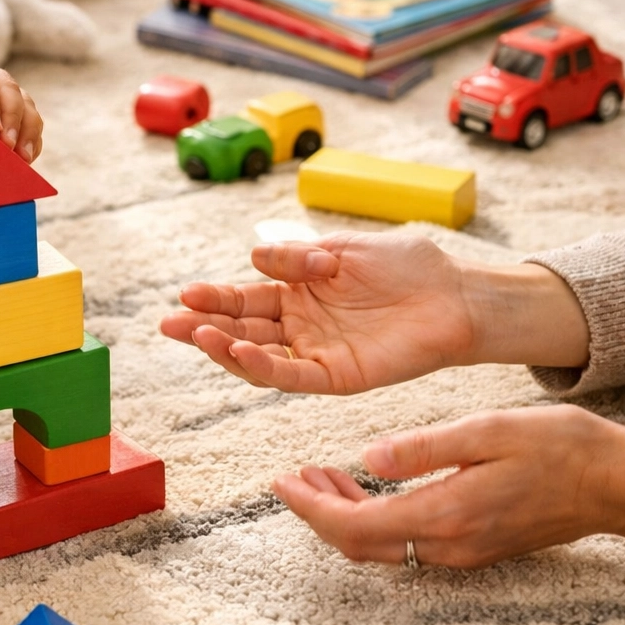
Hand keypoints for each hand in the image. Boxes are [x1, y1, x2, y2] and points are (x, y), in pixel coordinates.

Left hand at [0, 51, 42, 161]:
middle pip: (11, 90)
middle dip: (14, 120)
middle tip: (8, 147)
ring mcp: (0, 90)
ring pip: (25, 105)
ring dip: (28, 132)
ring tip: (23, 158)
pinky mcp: (7, 108)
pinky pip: (27, 121)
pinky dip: (30, 140)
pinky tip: (24, 160)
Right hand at [160, 232, 474, 394]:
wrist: (455, 293)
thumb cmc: (406, 266)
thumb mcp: (344, 248)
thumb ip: (299, 256)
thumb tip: (254, 257)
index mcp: (297, 293)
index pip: (245, 299)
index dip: (214, 298)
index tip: (185, 294)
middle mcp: (300, 326)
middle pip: (242, 329)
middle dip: (204, 327)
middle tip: (169, 323)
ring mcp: (316, 352)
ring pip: (260, 356)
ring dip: (225, 349)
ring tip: (198, 336)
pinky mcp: (338, 376)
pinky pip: (293, 375)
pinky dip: (264, 366)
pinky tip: (239, 353)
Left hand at [272, 405, 624, 568]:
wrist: (615, 483)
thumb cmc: (558, 448)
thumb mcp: (487, 431)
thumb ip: (424, 447)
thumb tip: (368, 456)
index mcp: (446, 514)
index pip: (356, 526)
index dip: (311, 507)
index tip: (282, 482)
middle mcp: (448, 545)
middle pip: (359, 544)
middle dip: (318, 512)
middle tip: (293, 476)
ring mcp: (460, 551)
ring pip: (379, 545)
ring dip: (342, 513)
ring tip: (319, 473)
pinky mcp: (470, 545)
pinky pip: (404, 541)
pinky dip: (372, 516)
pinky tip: (365, 483)